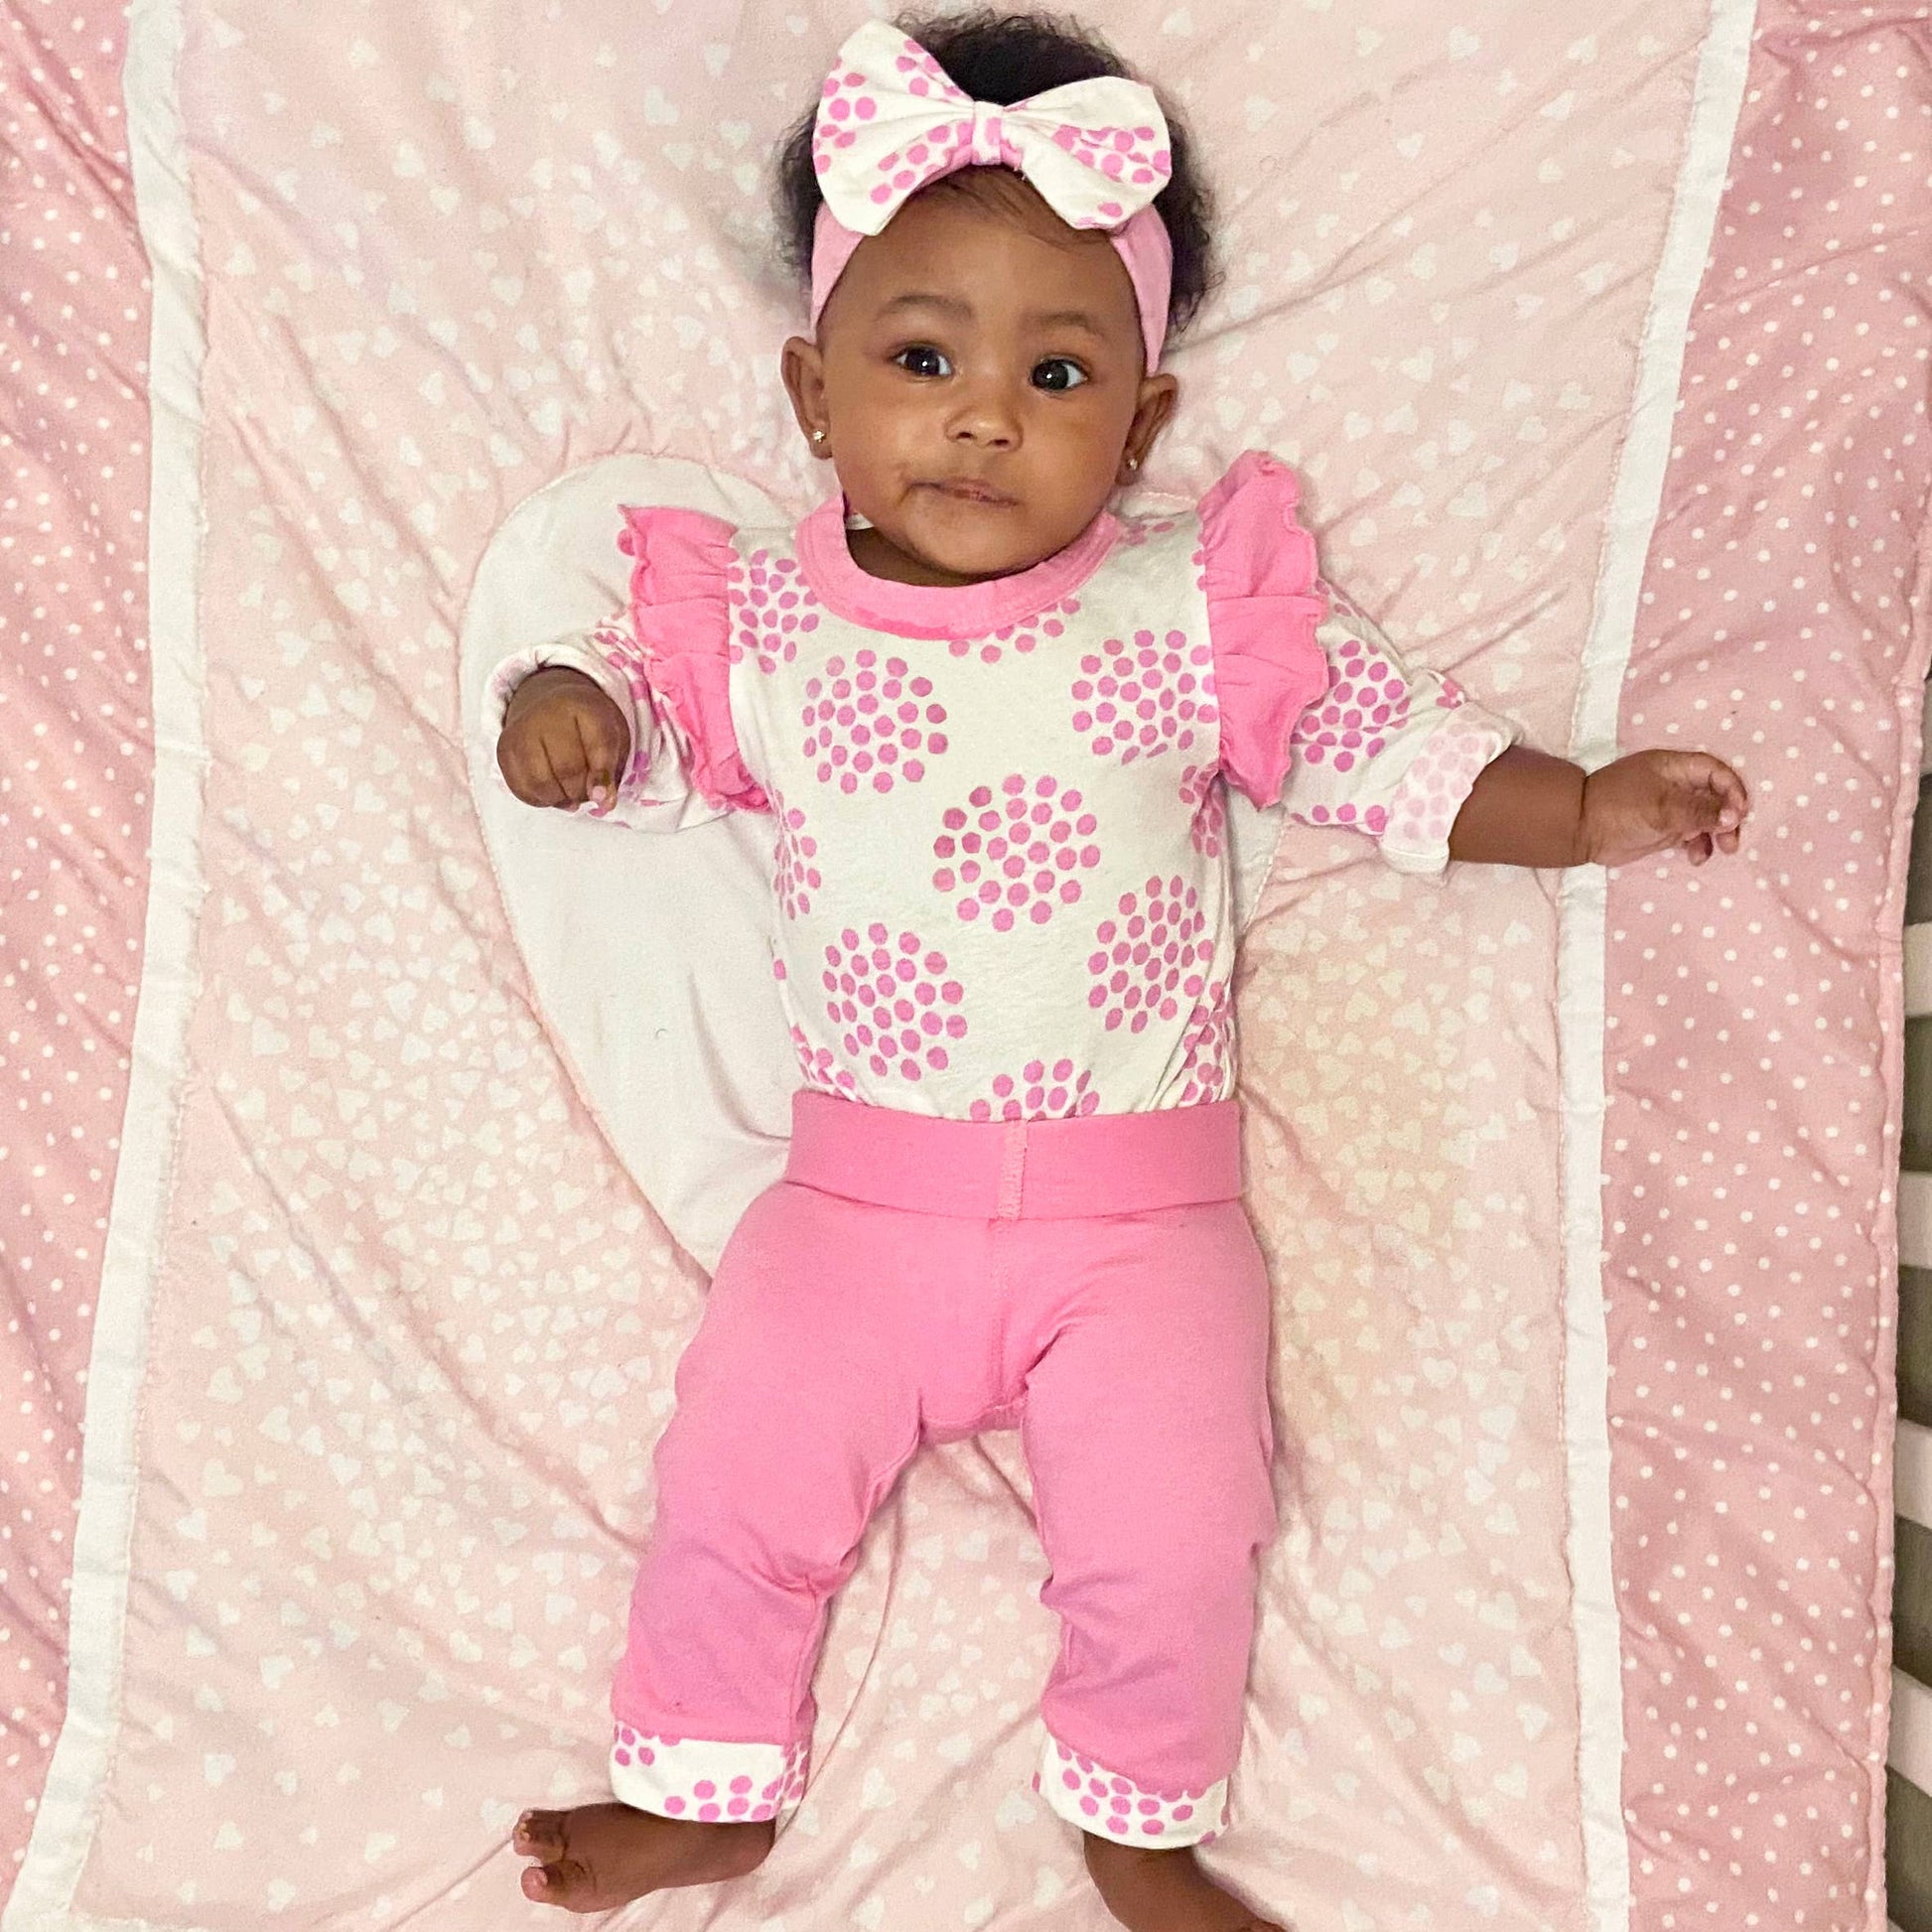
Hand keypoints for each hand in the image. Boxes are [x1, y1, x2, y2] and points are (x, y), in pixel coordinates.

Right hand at [497, 667, 631, 811]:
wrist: (550, 705)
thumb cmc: (588, 728)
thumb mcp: (613, 740)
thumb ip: (612, 771)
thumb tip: (604, 802)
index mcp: (584, 706)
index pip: (597, 743)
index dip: (602, 775)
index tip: (603, 799)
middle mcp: (548, 713)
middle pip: (567, 768)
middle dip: (581, 791)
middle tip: (588, 793)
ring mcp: (521, 731)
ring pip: (541, 783)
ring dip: (560, 798)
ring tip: (571, 793)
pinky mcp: (505, 750)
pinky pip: (522, 789)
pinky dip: (541, 800)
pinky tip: (552, 792)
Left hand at [1578, 750, 1747, 867]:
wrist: (1580, 831)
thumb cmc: (1619, 808)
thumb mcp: (1663, 807)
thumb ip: (1700, 811)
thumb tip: (1735, 816)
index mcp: (1673, 766)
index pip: (1715, 772)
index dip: (1731, 789)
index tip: (1740, 812)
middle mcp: (1675, 784)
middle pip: (1715, 796)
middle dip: (1728, 816)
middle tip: (1733, 839)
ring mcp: (1669, 807)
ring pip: (1706, 817)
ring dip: (1717, 833)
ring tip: (1722, 850)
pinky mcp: (1663, 829)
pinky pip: (1691, 835)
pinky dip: (1699, 845)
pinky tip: (1696, 858)